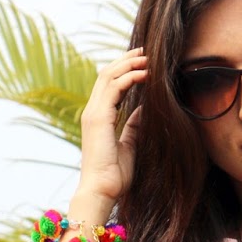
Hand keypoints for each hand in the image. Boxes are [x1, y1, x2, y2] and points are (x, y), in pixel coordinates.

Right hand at [77, 48, 146, 205]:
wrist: (102, 191)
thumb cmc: (115, 175)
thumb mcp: (129, 145)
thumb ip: (134, 126)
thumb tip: (144, 110)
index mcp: (99, 117)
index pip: (109, 83)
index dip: (126, 69)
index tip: (145, 61)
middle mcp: (93, 111)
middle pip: (107, 73)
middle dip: (128, 59)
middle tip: (148, 50)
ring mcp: (93, 113)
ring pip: (109, 75)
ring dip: (130, 63)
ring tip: (149, 57)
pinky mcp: (98, 118)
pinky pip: (114, 88)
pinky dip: (130, 76)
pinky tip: (145, 73)